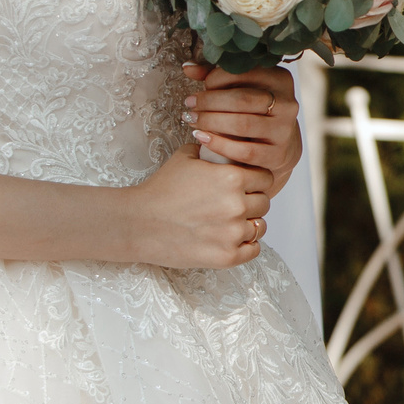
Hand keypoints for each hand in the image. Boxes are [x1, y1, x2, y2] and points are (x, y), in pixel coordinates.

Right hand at [123, 147, 274, 269]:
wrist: (137, 223)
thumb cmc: (159, 190)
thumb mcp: (185, 158)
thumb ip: (212, 150)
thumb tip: (225, 145)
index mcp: (232, 178)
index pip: (266, 178)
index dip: (256, 181)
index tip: (247, 186)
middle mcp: (237, 205)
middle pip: (264, 203)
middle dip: (252, 202)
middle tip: (234, 205)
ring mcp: (233, 233)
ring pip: (259, 227)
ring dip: (249, 224)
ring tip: (230, 223)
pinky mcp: (227, 257)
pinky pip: (253, 250)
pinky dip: (245, 246)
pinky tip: (231, 240)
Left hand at [183, 62, 300, 194]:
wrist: (279, 142)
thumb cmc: (254, 109)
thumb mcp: (242, 87)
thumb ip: (216, 76)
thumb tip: (188, 68)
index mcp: (280, 79)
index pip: (244, 73)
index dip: (215, 79)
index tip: (199, 87)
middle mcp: (287, 103)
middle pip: (242, 99)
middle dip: (210, 102)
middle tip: (189, 105)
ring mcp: (284, 130)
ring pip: (242, 124)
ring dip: (211, 122)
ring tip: (192, 120)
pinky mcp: (278, 154)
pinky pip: (245, 151)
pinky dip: (219, 144)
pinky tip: (202, 138)